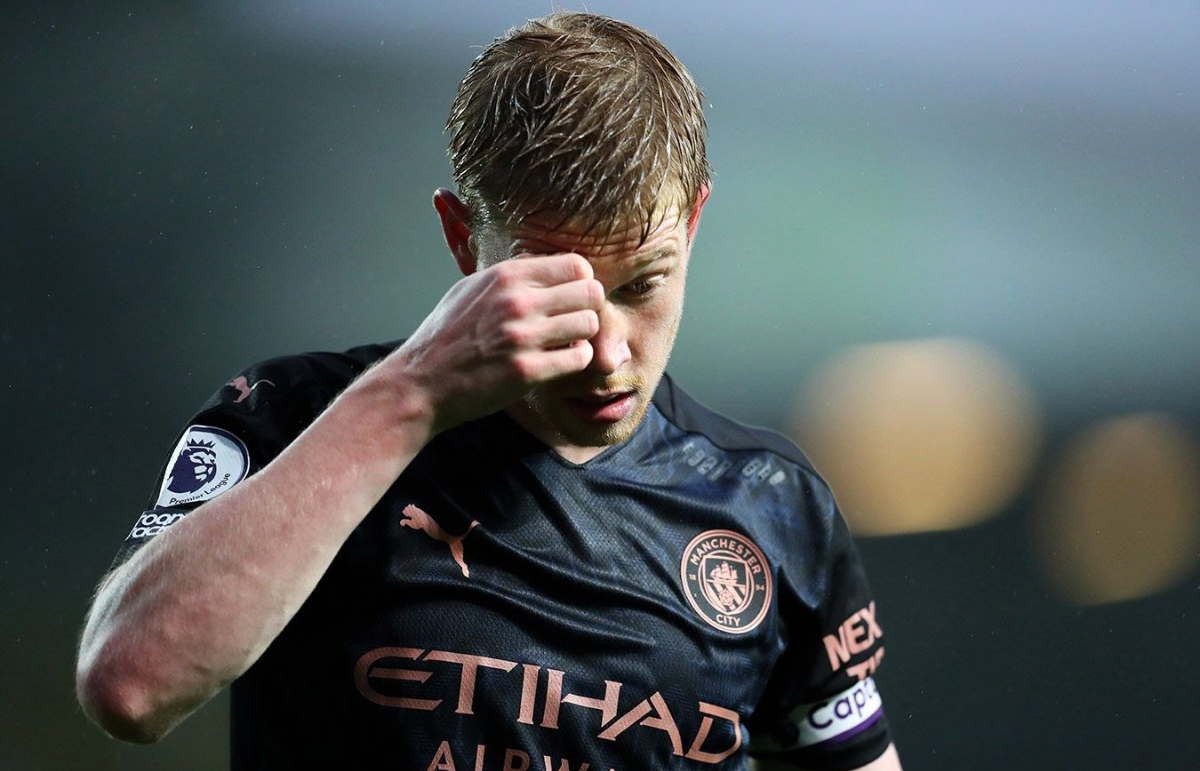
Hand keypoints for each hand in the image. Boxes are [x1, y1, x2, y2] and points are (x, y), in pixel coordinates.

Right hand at [380, 253, 603, 433]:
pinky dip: (574, 362)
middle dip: (588, 307)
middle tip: (573, 321)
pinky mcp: (528, 371)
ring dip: (582, 336)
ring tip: (564, 342)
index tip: (569, 296)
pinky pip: (579, 358)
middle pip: (591, 292)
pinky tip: (557, 362)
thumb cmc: (446, 336)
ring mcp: (523, 337)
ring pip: (590, 324)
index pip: (576, 264)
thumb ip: (510, 275)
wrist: (420, 382)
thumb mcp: (471, 289)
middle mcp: (517, 301)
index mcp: (505, 275)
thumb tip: (547, 262)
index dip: (581, 281)